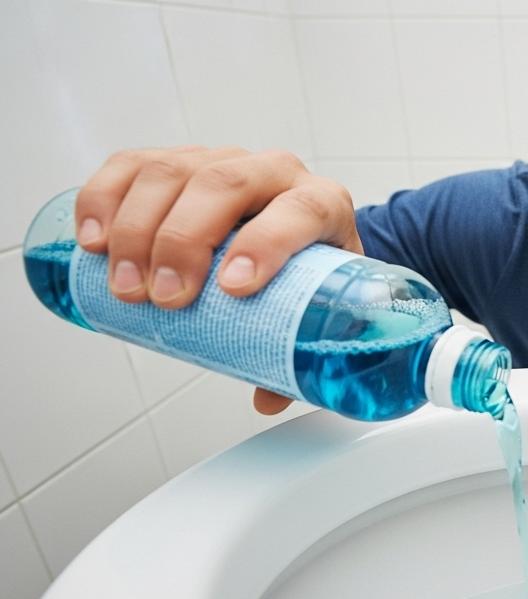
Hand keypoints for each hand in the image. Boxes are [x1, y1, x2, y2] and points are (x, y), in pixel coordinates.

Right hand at [76, 145, 362, 413]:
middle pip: (223, 185)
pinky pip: (132, 166)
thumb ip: (299, 354)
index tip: (232, 289)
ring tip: (124, 285)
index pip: (300, 212)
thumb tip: (269, 398)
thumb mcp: (319, 308)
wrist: (298, 233)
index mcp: (322, 205)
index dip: (266, 245)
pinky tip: (94, 241)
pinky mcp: (176, 162)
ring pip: (172, 172)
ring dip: (137, 229)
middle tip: (164, 297)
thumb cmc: (308, 270)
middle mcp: (273, 173)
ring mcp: (221, 160)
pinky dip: (104, 199)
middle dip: (183, 241)